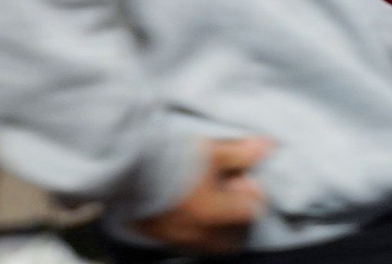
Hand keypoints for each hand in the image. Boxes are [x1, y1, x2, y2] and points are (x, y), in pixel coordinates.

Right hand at [129, 136, 270, 253]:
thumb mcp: (211, 150)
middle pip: (232, 239)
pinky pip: (186, 241)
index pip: (251, 213)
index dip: (253, 193)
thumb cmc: (169, 156)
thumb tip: (266, 148)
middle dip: (238, 218)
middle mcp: (195, 233)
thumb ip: (240, 153)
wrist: (125, 164)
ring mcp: (174, 237)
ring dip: (218, 226)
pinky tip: (190, 207)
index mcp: (212, 213)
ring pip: (209, 244)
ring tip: (211, 200)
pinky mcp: (156, 236)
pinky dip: (195, 229)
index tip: (245, 178)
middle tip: (232, 192)